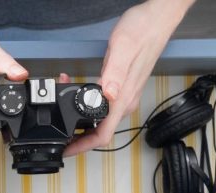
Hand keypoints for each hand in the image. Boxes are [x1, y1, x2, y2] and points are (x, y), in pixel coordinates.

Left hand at [65, 0, 194, 156]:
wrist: (158, 19)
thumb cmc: (143, 30)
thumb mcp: (123, 48)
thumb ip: (114, 73)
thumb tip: (108, 95)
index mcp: (123, 97)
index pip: (103, 135)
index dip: (82, 147)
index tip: (65, 151)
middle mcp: (125, 101)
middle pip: (99, 132)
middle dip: (76, 134)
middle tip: (57, 127)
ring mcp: (125, 95)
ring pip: (101, 120)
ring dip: (80, 120)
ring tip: (61, 104)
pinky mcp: (123, 88)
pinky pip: (104, 106)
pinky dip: (86, 105)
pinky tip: (77, 92)